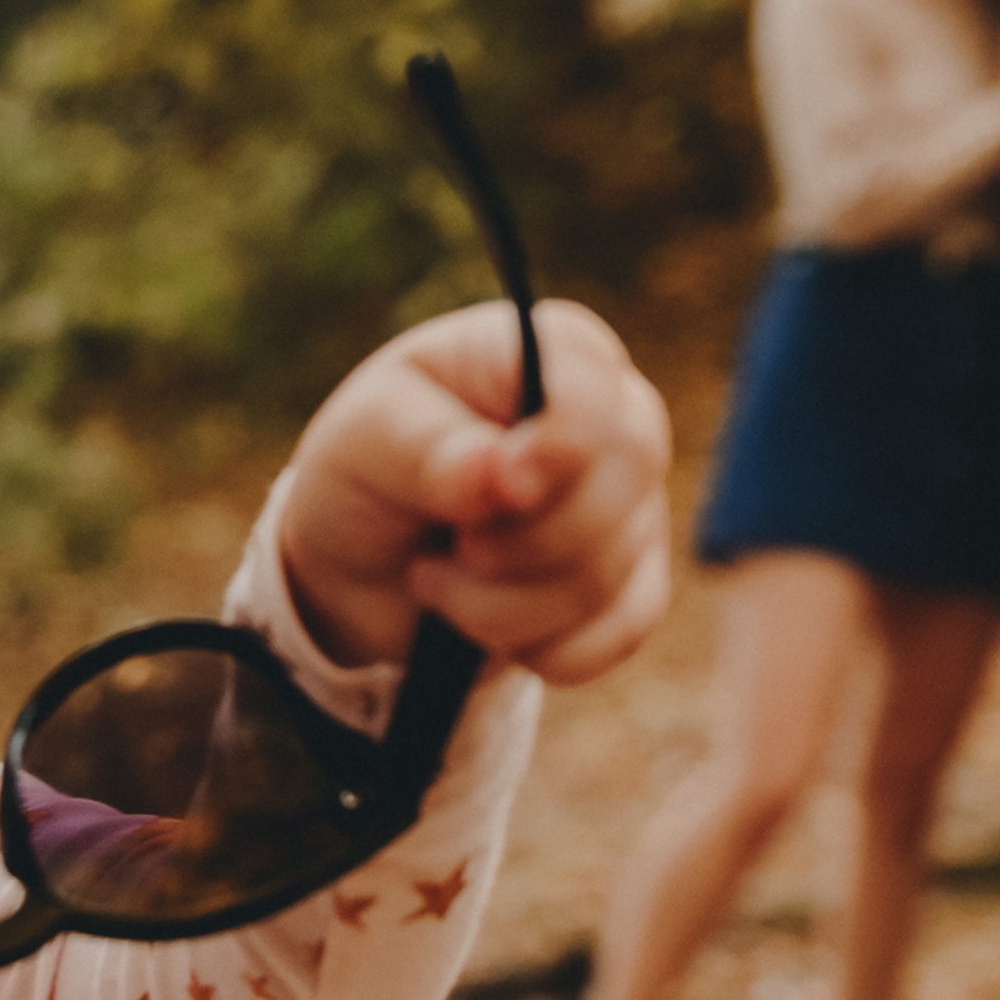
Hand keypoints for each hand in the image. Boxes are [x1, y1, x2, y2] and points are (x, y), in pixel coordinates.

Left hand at [277, 299, 671, 686]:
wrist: (366, 565)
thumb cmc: (367, 471)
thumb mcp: (363, 442)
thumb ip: (424, 448)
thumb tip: (493, 473)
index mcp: (552, 351)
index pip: (595, 388)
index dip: (561, 445)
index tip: (500, 488)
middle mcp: (615, 417)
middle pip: (625, 481)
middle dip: (522, 543)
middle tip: (450, 550)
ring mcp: (635, 502)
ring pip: (609, 571)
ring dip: (505, 606)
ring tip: (439, 581)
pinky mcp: (637, 580)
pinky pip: (620, 631)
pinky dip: (540, 647)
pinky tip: (484, 624)